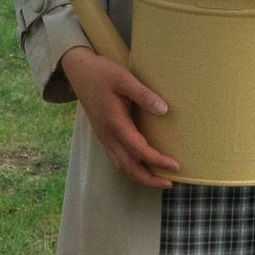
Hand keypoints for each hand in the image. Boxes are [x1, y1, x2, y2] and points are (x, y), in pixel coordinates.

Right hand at [60, 47, 180, 188]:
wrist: (79, 71)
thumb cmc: (102, 72)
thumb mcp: (124, 78)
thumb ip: (144, 94)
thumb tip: (164, 110)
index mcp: (115, 123)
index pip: (139, 150)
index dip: (157, 161)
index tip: (175, 165)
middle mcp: (108, 135)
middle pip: (128, 167)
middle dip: (149, 179)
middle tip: (169, 183)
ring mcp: (104, 137)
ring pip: (120, 166)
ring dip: (139, 177)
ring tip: (159, 179)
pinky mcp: (103, 135)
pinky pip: (116, 159)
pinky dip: (130, 169)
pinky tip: (142, 167)